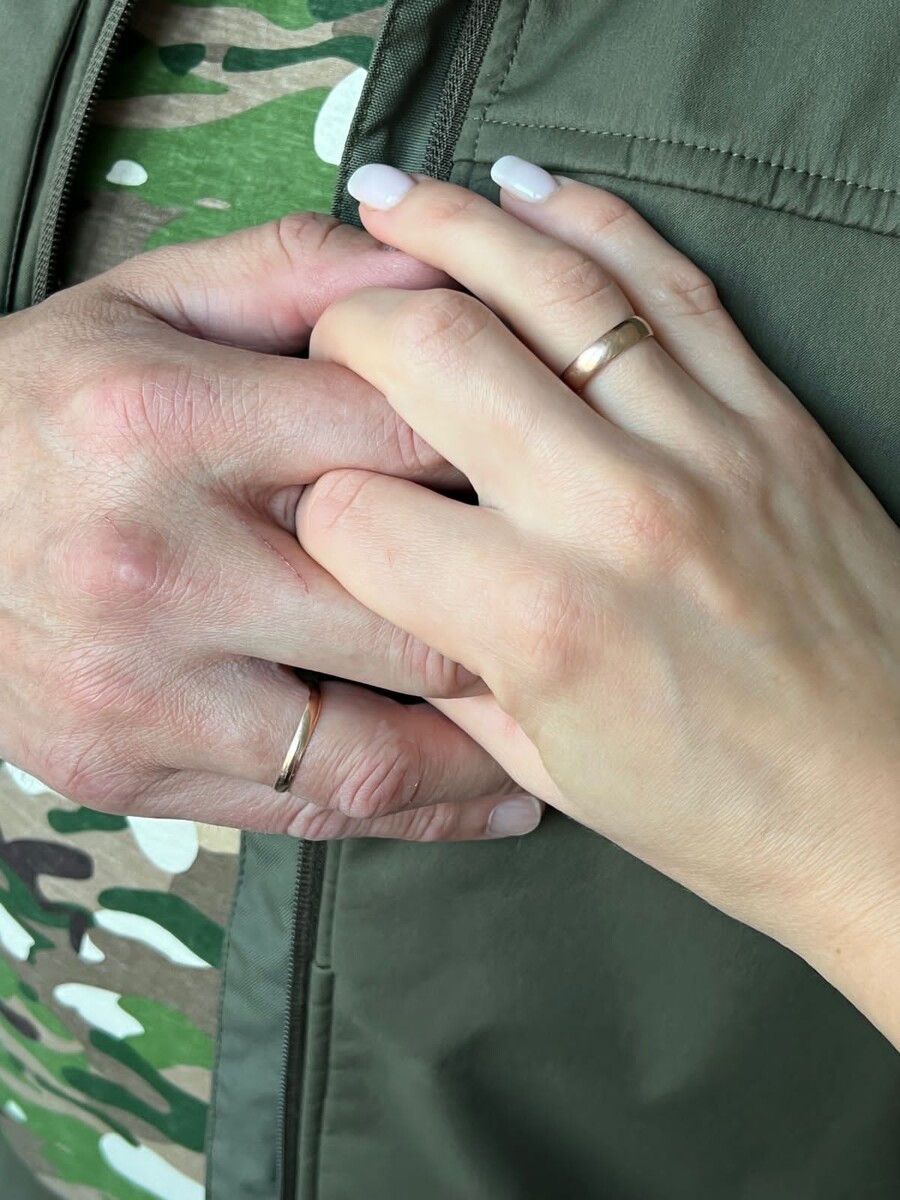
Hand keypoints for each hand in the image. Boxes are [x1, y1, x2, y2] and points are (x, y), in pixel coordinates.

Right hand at [0, 213, 542, 842]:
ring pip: (377, 740)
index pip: (402, 433)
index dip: (506, 447)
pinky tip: (494, 794)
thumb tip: (440, 264)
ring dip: (495, 740)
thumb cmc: (39, 408)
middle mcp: (155, 565)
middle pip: (412, 597)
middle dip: (520, 598)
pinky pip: (309, 809)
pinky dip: (420, 813)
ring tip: (574, 724)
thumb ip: (291, 278)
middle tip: (595, 599)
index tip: (556, 466)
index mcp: (165, 420)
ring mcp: (140, 689)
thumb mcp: (139, 306)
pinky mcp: (127, 771)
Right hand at [298, 163, 899, 1037]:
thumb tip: (373, 579)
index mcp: (541, 624)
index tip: (321, 508)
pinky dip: (590, 221)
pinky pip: (671, 283)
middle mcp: (615, 514)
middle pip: (432, 351)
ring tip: (391, 202)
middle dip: (352, 328)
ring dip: (453, 226)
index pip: (357, 512)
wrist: (891, 808)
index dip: (314, 508)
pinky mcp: (772, 418)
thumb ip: (445, 667)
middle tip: (333, 339)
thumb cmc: (722, 813)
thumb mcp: (550, 768)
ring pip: (552, 285)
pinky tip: (528, 192)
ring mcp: (705, 448)